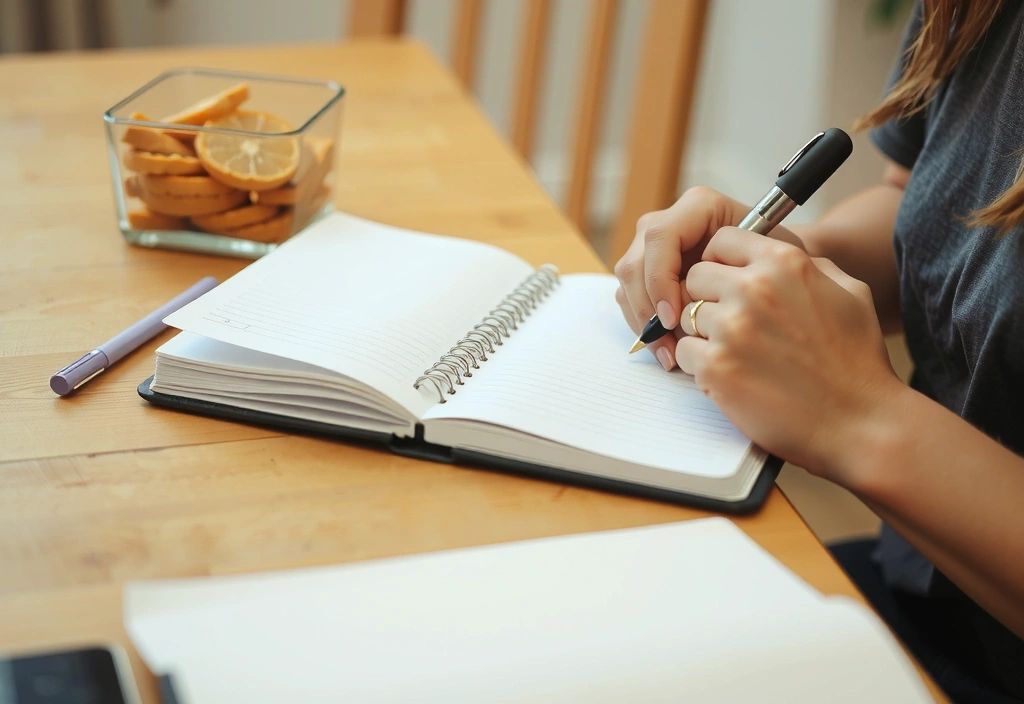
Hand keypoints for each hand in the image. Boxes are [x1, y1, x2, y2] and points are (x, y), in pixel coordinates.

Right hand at [613, 187, 803, 370]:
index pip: (659, 237)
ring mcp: (654, 247)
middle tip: (666, 343)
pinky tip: (666, 349)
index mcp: (699, 207)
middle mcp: (670, 221)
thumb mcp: (771, 264)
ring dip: (642, 321)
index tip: (674, 318)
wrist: (776, 274)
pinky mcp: (649, 272)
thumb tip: (691, 306)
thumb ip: (735, 273)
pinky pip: (630, 297)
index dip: (659, 279)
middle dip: (645, 307)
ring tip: (668, 353)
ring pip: (627, 282)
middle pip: (635, 261)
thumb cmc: (778, 268)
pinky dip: (643, 325)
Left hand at [676, 227, 900, 480]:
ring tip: (735, 355)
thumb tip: (776, 256)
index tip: (726, 284)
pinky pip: (684, 353)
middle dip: (706, 299)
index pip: (721, 240)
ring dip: (703, 335)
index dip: (719, 263)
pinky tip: (730, 376)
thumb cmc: (857, 361)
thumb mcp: (848, 293)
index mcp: (785, 263)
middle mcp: (754, 289)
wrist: (859, 422)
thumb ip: (809, 266)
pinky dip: (699, 366)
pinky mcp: (715, 367)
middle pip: (695, 277)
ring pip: (686, 316)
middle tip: (728, 325)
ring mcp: (732, 328)